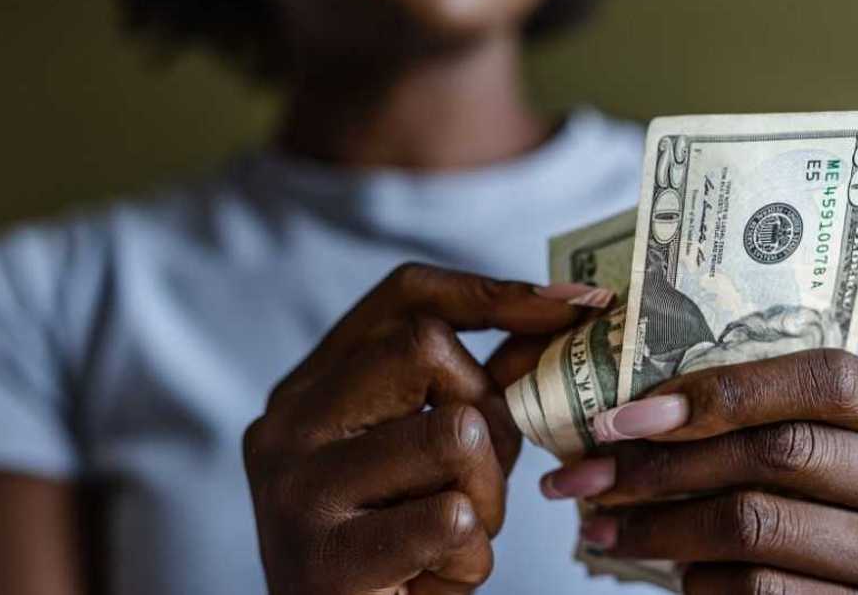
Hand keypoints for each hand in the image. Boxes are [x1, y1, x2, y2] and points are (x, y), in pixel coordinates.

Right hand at [244, 263, 606, 594]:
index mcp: (308, 390)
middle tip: (481, 479)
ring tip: (454, 539)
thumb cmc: (398, 552)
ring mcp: (297, 490)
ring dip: (486, 496)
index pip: (402, 295)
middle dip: (490, 412)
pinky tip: (432, 581)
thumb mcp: (434, 457)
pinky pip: (453, 519)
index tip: (571, 304)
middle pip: (426, 347)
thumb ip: (478, 389)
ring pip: (453, 433)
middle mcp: (286, 426)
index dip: (491, 291)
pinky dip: (471, 559)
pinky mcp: (324, 560)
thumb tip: (561, 312)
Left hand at [540, 349, 857, 593]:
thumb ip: (765, 415)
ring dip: (659, 527)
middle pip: (781, 452)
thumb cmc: (832, 506)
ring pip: (757, 526)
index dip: (722, 388)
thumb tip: (634, 409)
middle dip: (665, 463)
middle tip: (587, 472)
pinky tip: (669, 570)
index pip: (827, 378)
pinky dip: (698, 580)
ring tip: (601, 523)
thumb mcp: (824, 446)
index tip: (629, 413)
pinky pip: (762, 592)